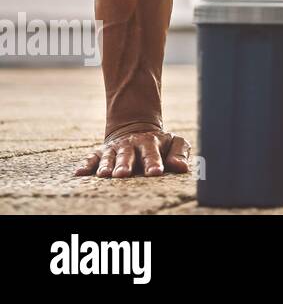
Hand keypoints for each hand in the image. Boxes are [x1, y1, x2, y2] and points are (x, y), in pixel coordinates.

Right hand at [73, 129, 191, 178]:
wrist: (137, 129)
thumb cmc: (159, 144)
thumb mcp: (174, 143)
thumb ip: (180, 153)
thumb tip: (181, 167)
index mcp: (150, 143)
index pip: (152, 154)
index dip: (153, 163)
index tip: (155, 172)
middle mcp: (131, 145)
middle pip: (128, 155)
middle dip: (125, 164)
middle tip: (123, 174)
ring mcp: (114, 149)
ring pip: (109, 157)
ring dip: (106, 165)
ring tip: (104, 174)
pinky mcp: (100, 152)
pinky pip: (91, 158)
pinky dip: (85, 165)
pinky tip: (79, 173)